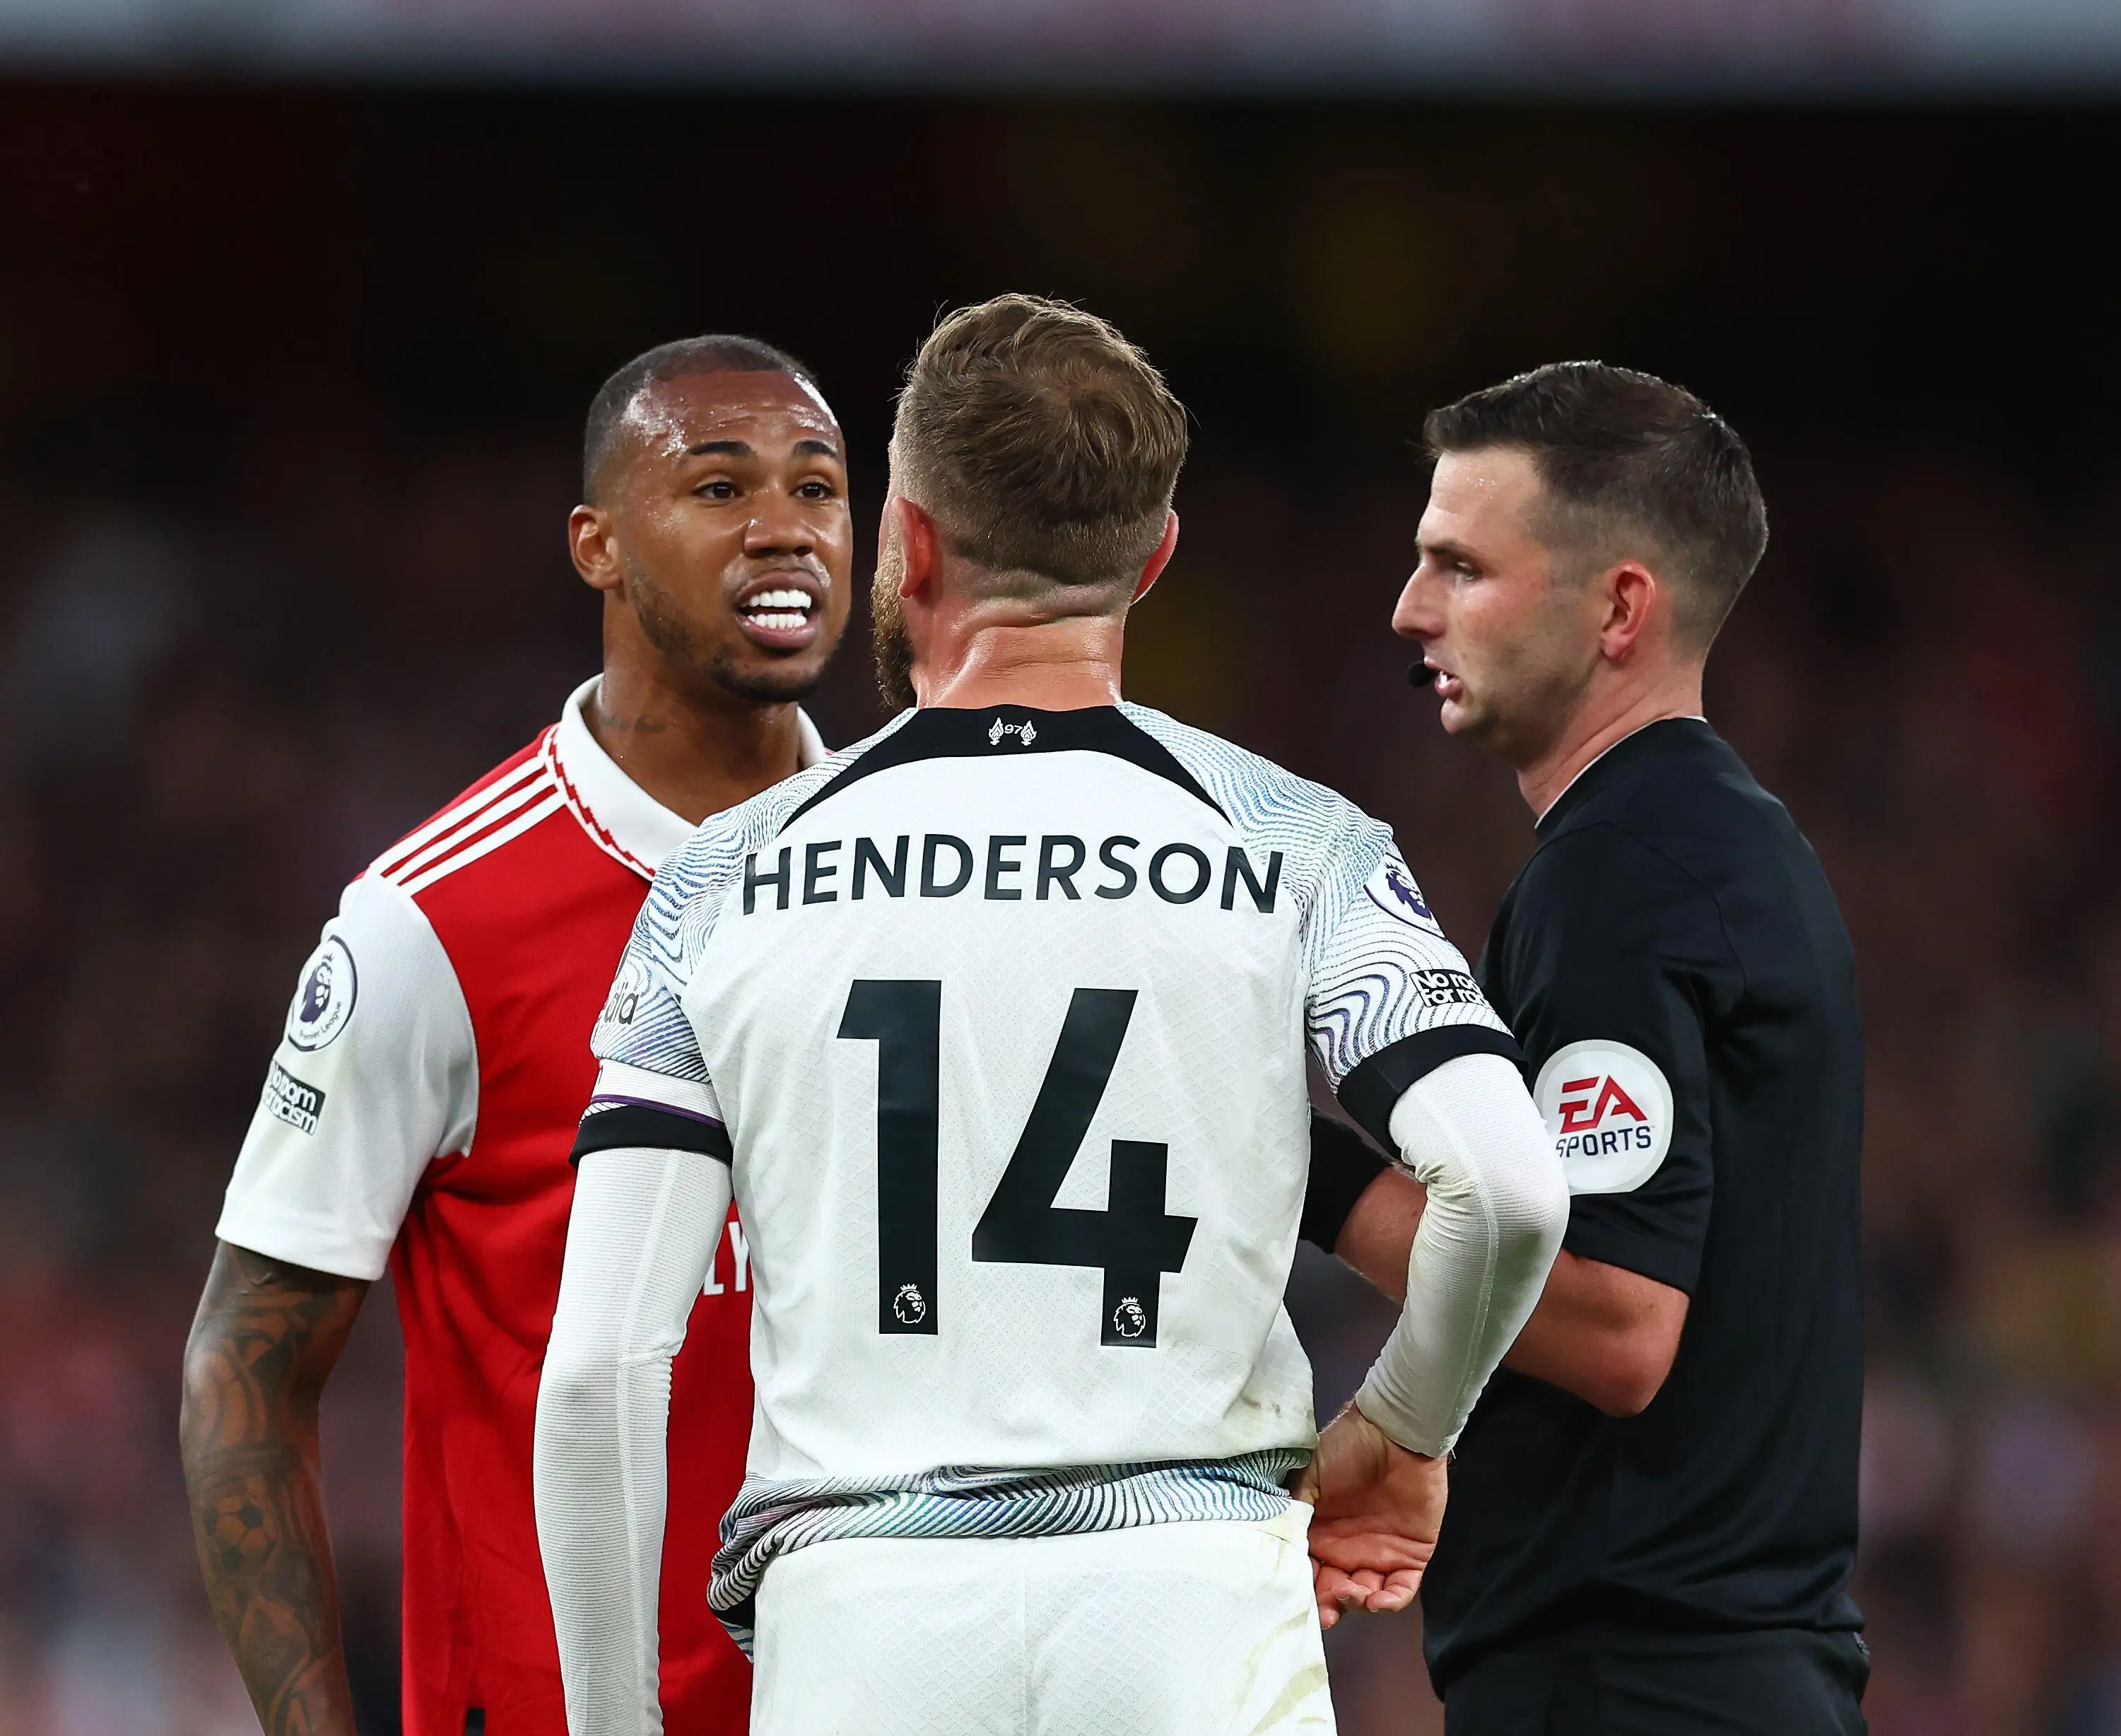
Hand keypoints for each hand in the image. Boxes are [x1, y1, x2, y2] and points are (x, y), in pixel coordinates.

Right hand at [1292, 1402, 1447, 1631]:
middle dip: (1329, 1606)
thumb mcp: (1308, 1476)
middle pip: (1334, 1593)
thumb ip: (1293, 1510)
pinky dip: (1390, 1602)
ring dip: (1356, 1604)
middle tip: (1326, 1609)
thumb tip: (1276, 1544)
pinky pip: (1400, 1591)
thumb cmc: (1347, 1448)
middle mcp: (1345, 1551)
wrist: (1395, 1433)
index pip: (1307, 1573)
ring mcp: (1378, 1556)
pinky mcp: (1409, 1557)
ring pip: (1365, 1597)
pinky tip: (1377, 1599)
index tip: (1296, 1599)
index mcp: (1319, 1535)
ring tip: (1351, 1592)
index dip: (1302, 1591)